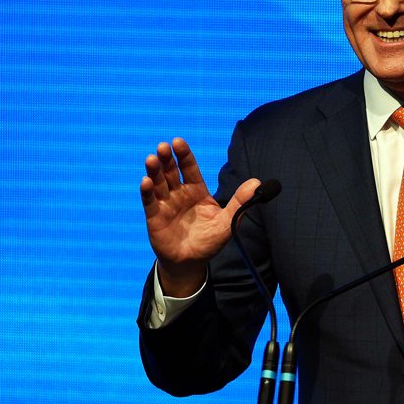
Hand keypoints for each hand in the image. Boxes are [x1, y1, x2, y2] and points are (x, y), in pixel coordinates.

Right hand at [140, 137, 260, 295]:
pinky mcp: (155, 217)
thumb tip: (257, 183)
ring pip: (158, 183)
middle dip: (166, 159)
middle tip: (163, 146)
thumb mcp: (227, 221)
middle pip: (171, 171)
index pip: (189, 168)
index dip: (183, 155)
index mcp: (196, 190)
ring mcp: (166, 204)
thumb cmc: (209, 240)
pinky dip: (147, 191)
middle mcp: (179, 194)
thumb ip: (239, 202)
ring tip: (152, 159)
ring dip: (154, 170)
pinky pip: (150, 202)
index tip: (178, 141)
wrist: (191, 262)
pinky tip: (146, 182)